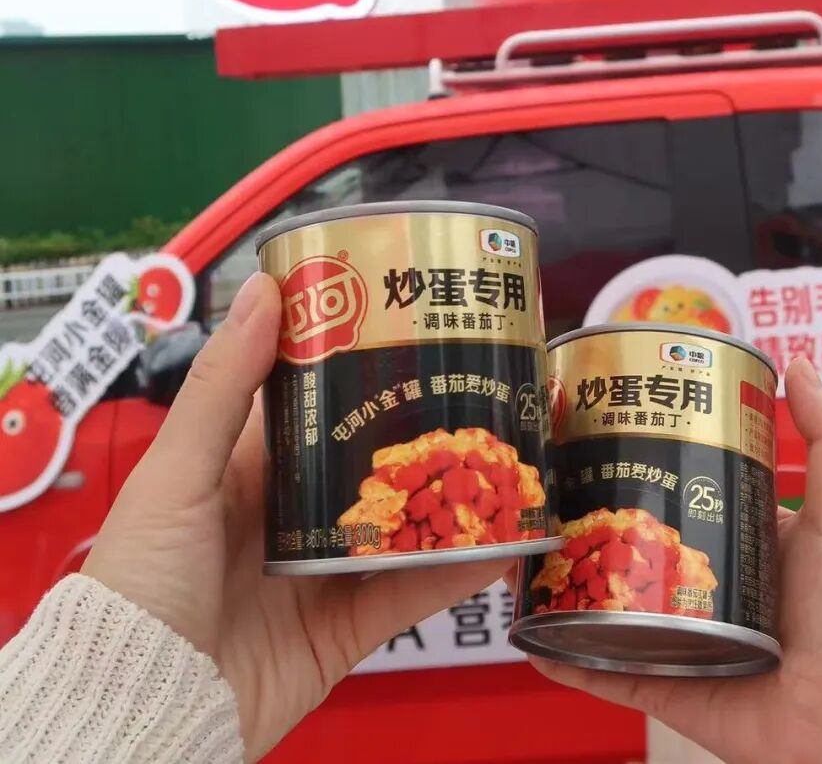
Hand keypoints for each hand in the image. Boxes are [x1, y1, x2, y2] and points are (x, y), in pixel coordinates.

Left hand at [82, 273, 507, 760]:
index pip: (309, 407)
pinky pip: (413, 593)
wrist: (144, 705)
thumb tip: (266, 292)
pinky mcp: (348, 628)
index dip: (354, 368)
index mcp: (245, 472)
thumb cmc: (140, 583)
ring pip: (401, 526)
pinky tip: (502, 541)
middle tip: (479, 390)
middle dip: (420, 433)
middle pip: (368, 465)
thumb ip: (225, 388)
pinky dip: (457, 570)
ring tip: (505, 460)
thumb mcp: (176, 474)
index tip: (405, 328)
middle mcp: (290, 517)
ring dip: (450, 500)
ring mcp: (323, 573)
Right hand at [528, 358, 821, 763]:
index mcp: (736, 546)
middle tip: (545, 498)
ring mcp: (678, 639)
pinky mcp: (664, 684)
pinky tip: (530, 635)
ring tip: (525, 558)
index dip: (640, 471)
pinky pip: (602, 671)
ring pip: (607, 608)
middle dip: (588, 530)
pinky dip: (564, 658)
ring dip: (565, 588)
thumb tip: (801, 363)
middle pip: (632, 551)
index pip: (676, 499)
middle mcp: (703, 590)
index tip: (597, 440)